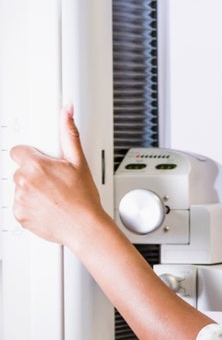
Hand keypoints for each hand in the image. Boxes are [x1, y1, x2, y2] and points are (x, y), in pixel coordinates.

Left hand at [10, 106, 106, 247]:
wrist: (85, 228)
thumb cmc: (84, 198)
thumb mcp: (79, 162)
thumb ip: (69, 134)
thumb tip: (66, 112)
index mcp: (36, 166)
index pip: (18, 152)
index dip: (30, 156)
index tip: (41, 163)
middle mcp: (24, 182)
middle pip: (20, 171)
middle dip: (34, 174)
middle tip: (53, 183)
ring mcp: (20, 199)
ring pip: (20, 188)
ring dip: (32, 191)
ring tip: (53, 197)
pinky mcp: (19, 215)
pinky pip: (20, 206)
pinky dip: (30, 207)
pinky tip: (47, 207)